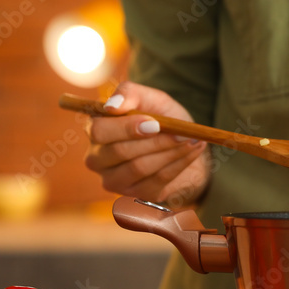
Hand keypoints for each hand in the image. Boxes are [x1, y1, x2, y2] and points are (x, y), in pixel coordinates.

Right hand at [85, 82, 209, 206]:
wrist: (182, 143)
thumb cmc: (160, 118)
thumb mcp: (150, 98)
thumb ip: (129, 93)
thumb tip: (112, 106)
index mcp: (95, 131)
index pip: (98, 131)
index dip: (126, 128)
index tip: (155, 123)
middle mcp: (98, 159)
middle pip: (120, 152)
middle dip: (156, 141)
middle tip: (182, 133)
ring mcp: (114, 180)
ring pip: (140, 167)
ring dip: (171, 152)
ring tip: (192, 140)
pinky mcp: (135, 195)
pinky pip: (157, 180)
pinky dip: (179, 164)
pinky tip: (193, 151)